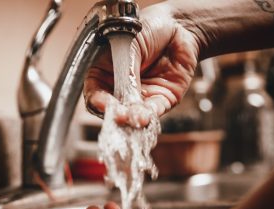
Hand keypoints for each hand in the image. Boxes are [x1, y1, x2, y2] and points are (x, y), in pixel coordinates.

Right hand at [84, 3, 199, 126]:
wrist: (179, 24)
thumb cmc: (148, 27)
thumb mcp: (131, 45)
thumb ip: (127, 72)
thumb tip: (127, 98)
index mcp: (104, 72)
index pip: (95, 93)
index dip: (98, 101)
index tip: (104, 104)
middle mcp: (120, 88)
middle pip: (113, 109)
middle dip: (117, 114)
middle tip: (121, 116)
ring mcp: (140, 96)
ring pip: (134, 114)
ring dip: (135, 118)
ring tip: (138, 118)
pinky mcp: (161, 100)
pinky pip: (154, 111)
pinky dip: (151, 115)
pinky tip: (148, 115)